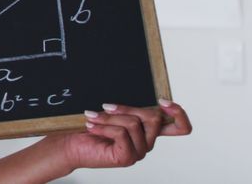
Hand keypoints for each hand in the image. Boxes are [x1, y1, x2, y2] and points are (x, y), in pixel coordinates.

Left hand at [51, 99, 191, 170]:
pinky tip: (92, 126)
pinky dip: (104, 126)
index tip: (162, 100)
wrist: (70, 145)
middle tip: (106, 106)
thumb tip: (142, 93)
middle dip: (128, 108)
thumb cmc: (91, 127)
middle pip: (154, 118)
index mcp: (148, 131)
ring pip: (134, 123)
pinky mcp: (127, 157)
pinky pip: (121, 133)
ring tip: (92, 117)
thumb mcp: (116, 113)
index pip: (181, 128)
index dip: (179, 113)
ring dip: (109, 117)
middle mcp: (147, 143)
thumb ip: (131, 108)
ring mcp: (138, 152)